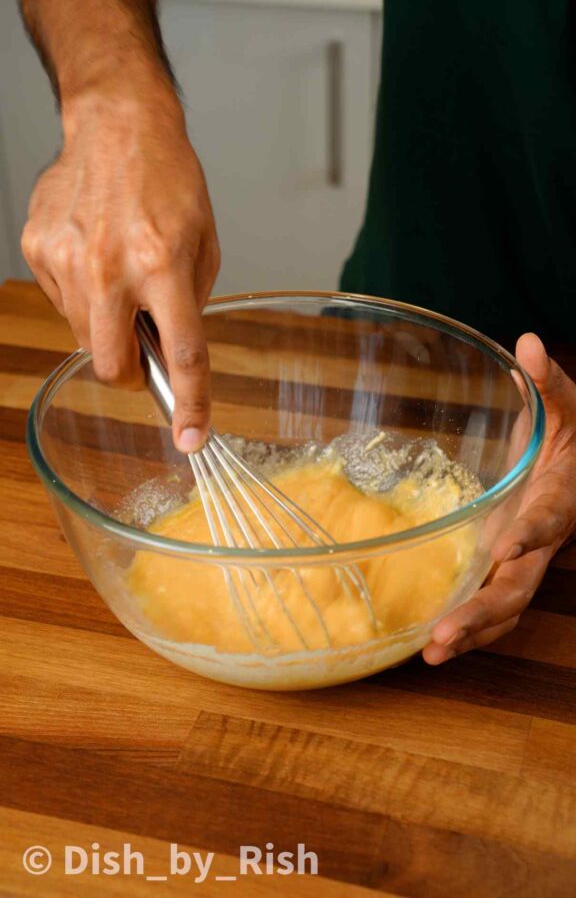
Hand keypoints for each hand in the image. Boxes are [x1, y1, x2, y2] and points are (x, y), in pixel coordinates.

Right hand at [21, 87, 219, 452]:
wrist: (117, 126)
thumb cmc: (168, 180)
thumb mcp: (204, 242)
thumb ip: (189, 301)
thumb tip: (171, 350)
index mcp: (162, 264)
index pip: (181, 353)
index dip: (190, 404)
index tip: (191, 437)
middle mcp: (110, 267)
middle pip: (113, 366)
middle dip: (131, 375)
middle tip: (143, 353)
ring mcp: (67, 259)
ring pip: (85, 337)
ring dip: (107, 328)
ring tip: (120, 280)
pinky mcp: (39, 249)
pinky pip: (62, 302)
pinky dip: (82, 296)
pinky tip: (94, 257)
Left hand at [423, 333, 575, 664]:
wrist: (571, 459)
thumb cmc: (568, 428)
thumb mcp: (563, 401)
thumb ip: (549, 379)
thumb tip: (529, 343)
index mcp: (561, 496)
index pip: (551, 517)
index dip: (534, 532)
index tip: (510, 544)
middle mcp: (541, 537)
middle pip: (520, 582)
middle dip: (484, 610)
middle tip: (445, 632)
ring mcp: (520, 556)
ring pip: (503, 604)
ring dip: (470, 631)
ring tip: (430, 651)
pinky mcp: (499, 562)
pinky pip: (486, 600)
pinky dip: (463, 624)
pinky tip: (426, 642)